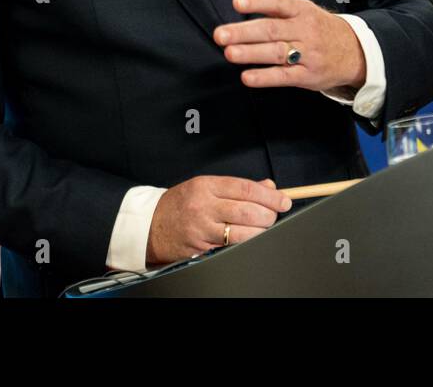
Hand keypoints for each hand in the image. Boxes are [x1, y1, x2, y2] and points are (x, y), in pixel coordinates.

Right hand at [145, 175, 291, 265]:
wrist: (150, 226)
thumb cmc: (179, 204)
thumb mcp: (204, 187)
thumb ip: (236, 187)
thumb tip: (268, 188)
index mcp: (205, 185)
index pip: (245, 188)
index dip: (269, 196)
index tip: (283, 199)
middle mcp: (204, 206)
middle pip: (247, 211)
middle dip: (269, 214)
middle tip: (276, 214)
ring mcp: (202, 228)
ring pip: (243, 232)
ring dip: (261, 231)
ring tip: (265, 227)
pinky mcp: (202, 247)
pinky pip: (231, 245)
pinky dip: (246, 242)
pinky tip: (250, 237)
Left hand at [213, 0, 366, 92]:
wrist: (355, 51)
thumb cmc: (316, 26)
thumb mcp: (296, 6)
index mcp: (300, 9)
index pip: (278, 2)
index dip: (258, 1)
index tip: (237, 2)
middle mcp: (305, 30)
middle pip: (272, 30)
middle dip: (245, 32)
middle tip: (220, 34)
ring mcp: (308, 54)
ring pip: (277, 53)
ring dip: (252, 53)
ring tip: (229, 53)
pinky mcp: (308, 76)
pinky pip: (285, 76)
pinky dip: (266, 78)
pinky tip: (247, 77)